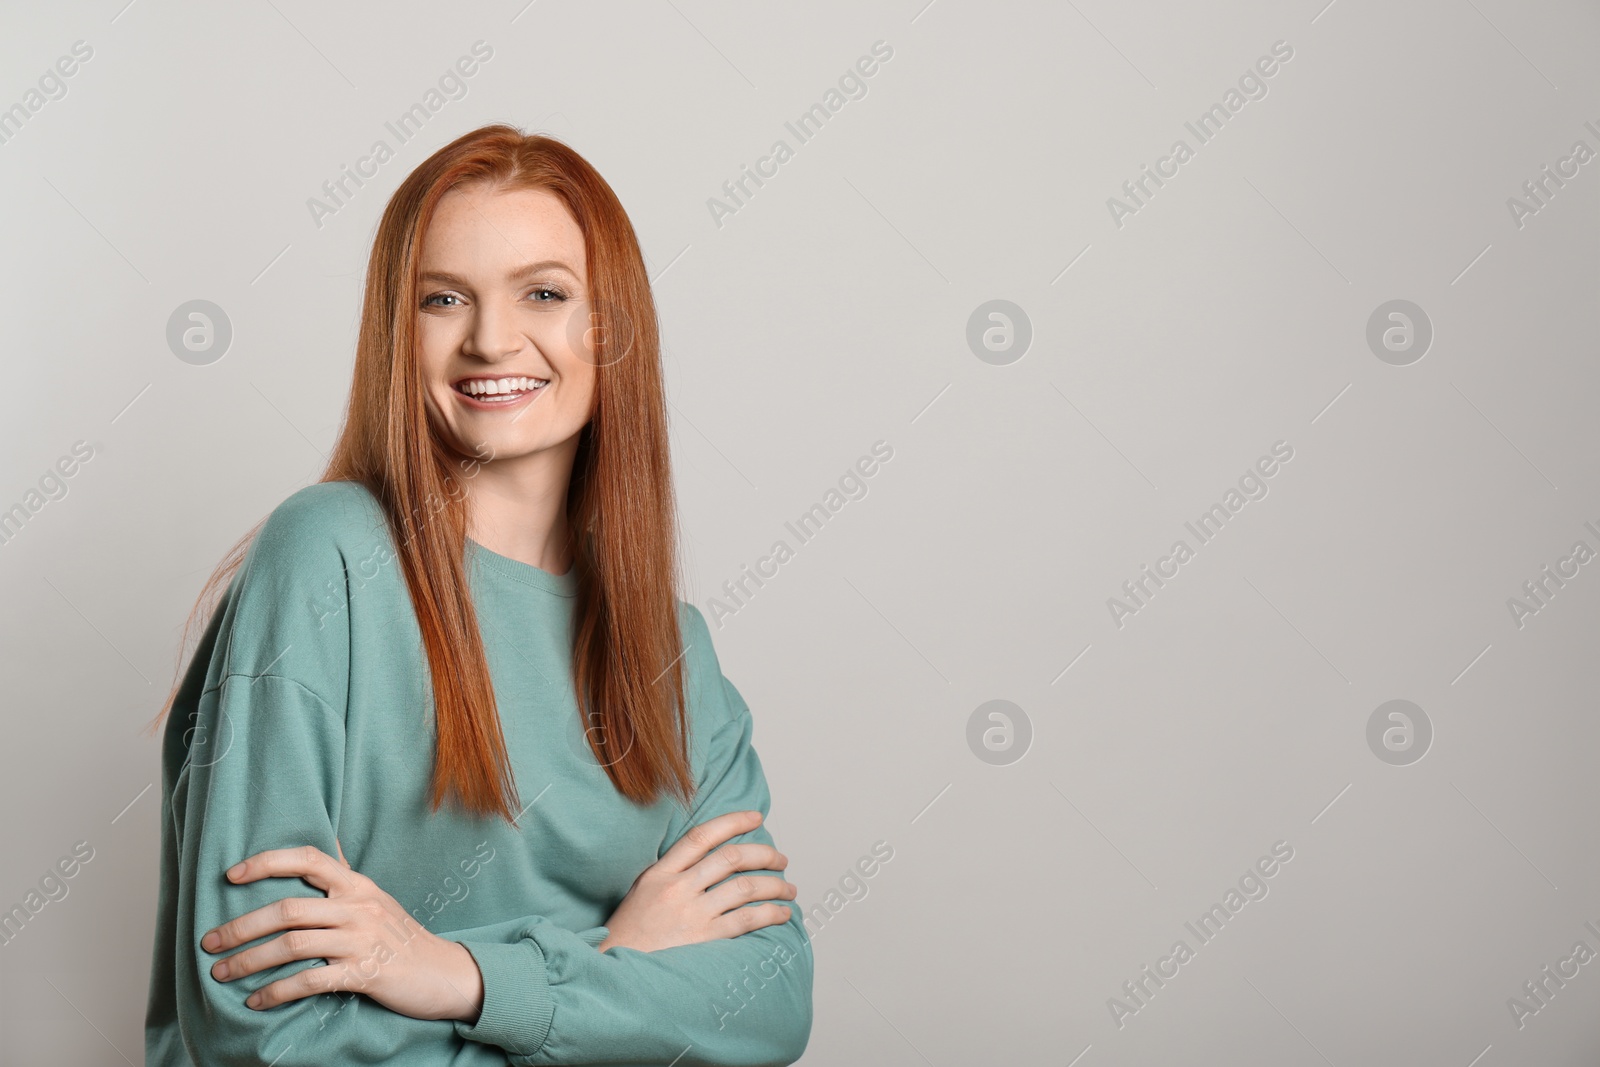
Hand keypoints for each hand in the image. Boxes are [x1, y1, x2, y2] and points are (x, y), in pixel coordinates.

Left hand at [200, 840, 483, 1022]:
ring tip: (221, 973)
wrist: (444, 973)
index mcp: (357, 884)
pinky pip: (310, 981)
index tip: (231, 876)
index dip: (266, 862)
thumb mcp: (376, 900)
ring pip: (292, 945)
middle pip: (287, 908)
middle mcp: (358, 906)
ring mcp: (362, 940)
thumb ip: (343, 882)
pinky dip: (277, 992)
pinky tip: (257, 1001)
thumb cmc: (401, 937)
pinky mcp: (365, 973)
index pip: (308, 859)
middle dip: (240, 926)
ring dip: (249, 961)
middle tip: (209, 942)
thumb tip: (316, 855)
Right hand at [598, 809, 797, 953]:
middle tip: (781, 860)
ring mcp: (691, 914)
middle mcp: (678, 888)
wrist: (616, 971)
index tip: (756, 818)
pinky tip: (781, 914)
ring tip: (789, 890)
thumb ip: (672, 872)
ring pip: (744, 887)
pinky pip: (746, 919)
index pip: (701, 836)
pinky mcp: (704, 939)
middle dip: (764, 855)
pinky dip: (769, 913)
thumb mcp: (642, 892)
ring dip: (774, 886)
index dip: (733, 821)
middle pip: (731, 858)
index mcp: (660, 873)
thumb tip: (709, 857)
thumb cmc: (630, 934)